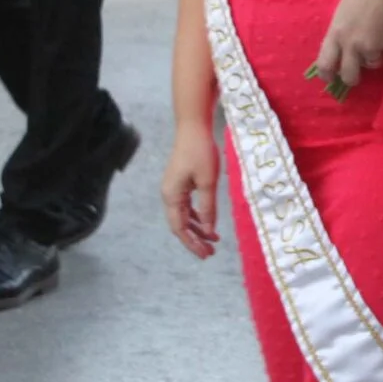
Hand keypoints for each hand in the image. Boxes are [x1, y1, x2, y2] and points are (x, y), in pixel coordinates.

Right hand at [160, 122, 220, 259]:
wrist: (193, 127)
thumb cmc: (201, 152)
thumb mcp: (208, 182)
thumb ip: (208, 207)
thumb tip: (210, 230)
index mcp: (172, 196)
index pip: (179, 228)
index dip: (192, 243)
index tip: (206, 254)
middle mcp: (169, 195)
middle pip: (180, 224)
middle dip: (195, 239)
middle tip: (211, 252)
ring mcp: (174, 188)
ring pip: (184, 216)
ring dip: (198, 228)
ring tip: (214, 240)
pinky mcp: (180, 182)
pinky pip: (187, 206)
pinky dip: (197, 215)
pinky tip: (208, 221)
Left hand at [312, 0, 382, 91]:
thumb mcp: (342, 14)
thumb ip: (340, 34)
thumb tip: (342, 51)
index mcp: (335, 34)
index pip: (325, 64)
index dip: (327, 75)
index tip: (330, 78)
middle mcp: (351, 45)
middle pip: (349, 76)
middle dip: (352, 78)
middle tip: (355, 74)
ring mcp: (371, 47)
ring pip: (372, 64)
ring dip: (374, 57)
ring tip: (377, 38)